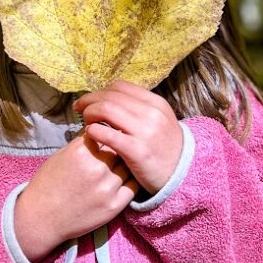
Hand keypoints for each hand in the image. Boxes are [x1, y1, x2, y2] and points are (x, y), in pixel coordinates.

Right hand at [14, 130, 138, 261]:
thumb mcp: (60, 156)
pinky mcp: (114, 205)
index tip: (107, 137)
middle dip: (118, 147)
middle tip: (116, 151)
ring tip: (120, 165)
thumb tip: (99, 132)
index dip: (107, 134)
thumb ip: (82, 144)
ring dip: (125, 164)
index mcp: (81, 152)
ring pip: (128, 165)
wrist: (41, 219)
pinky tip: (124, 179)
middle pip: (120, 147)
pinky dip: (130, 180)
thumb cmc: (47, 186)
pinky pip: (133, 186)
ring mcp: (107, 188)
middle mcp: (96, 167)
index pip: (105, 132)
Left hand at [72, 80, 182, 196]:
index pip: (120, 86)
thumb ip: (139, 110)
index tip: (90, 101)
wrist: (182, 176)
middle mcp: (151, 113)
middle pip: (110, 96)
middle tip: (80, 110)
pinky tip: (90, 135)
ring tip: (86, 123)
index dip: (100, 91)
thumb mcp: (159, 122)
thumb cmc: (165, 149)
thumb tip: (110, 100)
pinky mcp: (137, 150)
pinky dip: (93, 131)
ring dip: (90, 113)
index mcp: (156, 103)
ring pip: (106, 109)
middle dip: (90, 101)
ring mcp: (145, 131)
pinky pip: (106, 133)